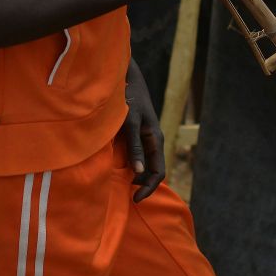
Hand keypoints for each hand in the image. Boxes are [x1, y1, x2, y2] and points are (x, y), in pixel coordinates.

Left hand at [118, 61, 164, 201]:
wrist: (126, 76)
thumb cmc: (129, 97)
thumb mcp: (130, 122)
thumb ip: (134, 146)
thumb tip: (139, 173)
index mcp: (156, 140)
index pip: (159, 172)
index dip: (149, 188)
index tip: (134, 199)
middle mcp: (153, 140)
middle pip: (152, 170)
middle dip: (142, 184)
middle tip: (126, 195)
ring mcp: (145, 136)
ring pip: (144, 163)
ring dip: (135, 175)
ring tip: (120, 183)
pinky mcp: (136, 132)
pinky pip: (136, 154)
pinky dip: (130, 164)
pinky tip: (117, 166)